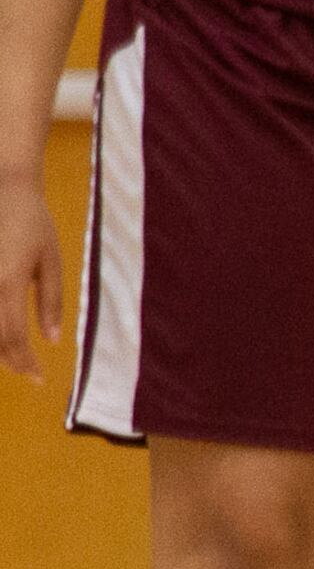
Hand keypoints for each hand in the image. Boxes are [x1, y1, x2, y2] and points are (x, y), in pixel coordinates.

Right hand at [0, 172, 59, 379]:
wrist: (4, 189)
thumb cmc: (33, 224)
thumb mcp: (51, 261)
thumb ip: (52, 302)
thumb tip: (53, 340)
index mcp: (9, 282)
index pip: (12, 336)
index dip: (24, 362)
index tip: (39, 378)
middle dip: (8, 360)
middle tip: (28, 371)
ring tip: (13, 356)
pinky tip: (1, 334)